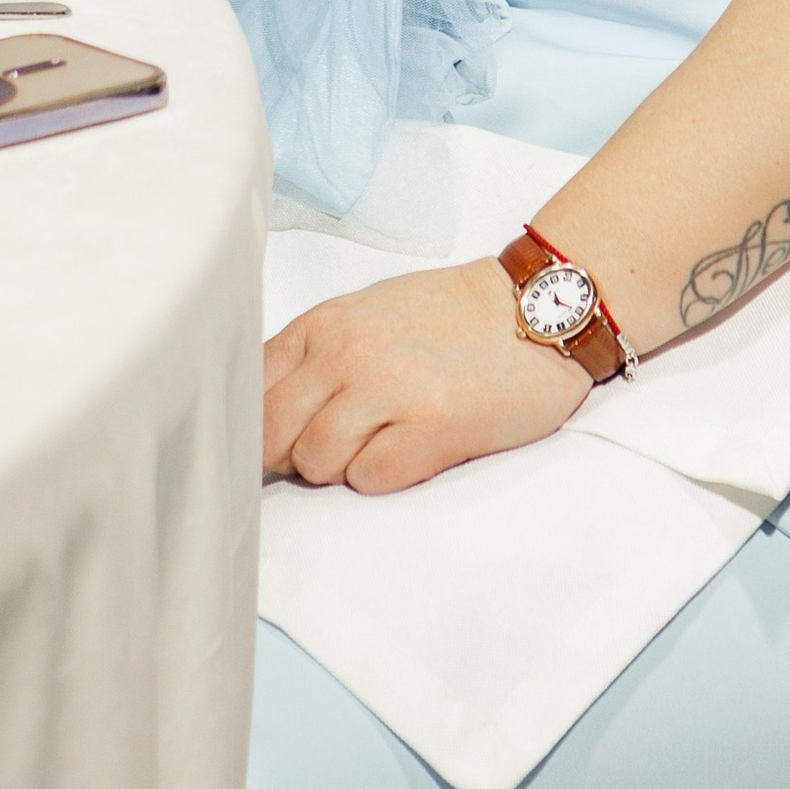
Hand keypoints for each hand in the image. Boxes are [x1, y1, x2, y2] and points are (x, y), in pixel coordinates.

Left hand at [263, 258, 590, 490]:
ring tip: (383, 439)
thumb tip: (264, 416)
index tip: (276, 441)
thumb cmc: (453, 317)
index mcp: (326, 323)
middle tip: (336, 445)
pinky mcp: (431, 426)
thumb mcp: (367, 315)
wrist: (538, 309)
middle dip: (293, 455)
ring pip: (315, 463)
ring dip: (342, 466)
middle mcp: (348, 351)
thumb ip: (314, 356)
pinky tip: (414, 445)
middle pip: (271, 436)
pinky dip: (384, 475)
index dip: (256, 426)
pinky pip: (368, 479)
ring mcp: (389, 388)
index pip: (251, 390)